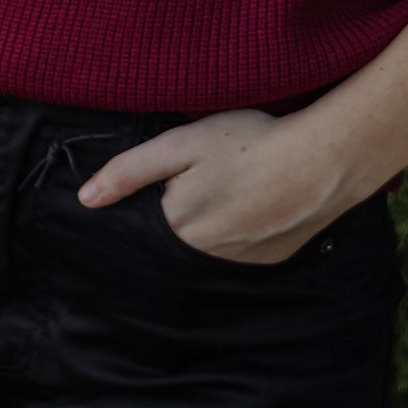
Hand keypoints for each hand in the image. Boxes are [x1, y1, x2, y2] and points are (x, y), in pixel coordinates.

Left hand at [75, 108, 344, 266]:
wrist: (322, 162)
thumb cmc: (248, 143)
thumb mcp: (182, 143)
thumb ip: (131, 170)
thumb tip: (86, 199)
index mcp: (175, 227)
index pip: (143, 223)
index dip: (150, 198)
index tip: (168, 177)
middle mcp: (202, 256)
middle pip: (175, 236)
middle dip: (181, 210)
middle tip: (208, 174)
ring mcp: (238, 264)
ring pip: (207, 246)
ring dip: (211, 221)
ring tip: (232, 184)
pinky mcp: (268, 262)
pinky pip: (239, 251)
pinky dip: (240, 230)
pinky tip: (254, 201)